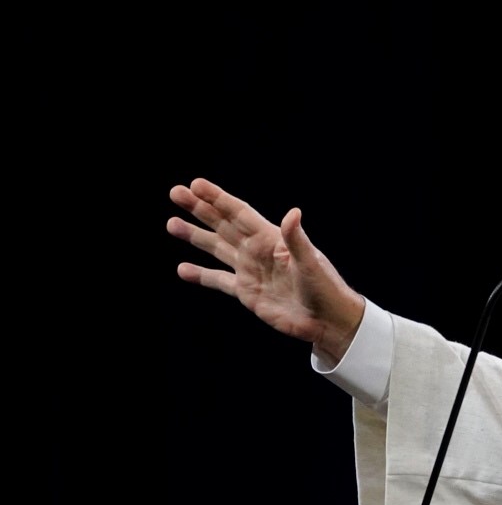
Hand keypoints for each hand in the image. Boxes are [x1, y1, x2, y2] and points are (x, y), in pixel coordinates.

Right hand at [168, 177, 365, 361]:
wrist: (326, 319)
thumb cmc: (324, 286)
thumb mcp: (310, 262)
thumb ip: (297, 239)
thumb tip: (293, 212)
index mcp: (271, 239)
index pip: (239, 213)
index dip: (218, 199)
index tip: (196, 184)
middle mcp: (257, 251)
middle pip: (223, 225)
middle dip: (199, 209)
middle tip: (175, 192)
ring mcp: (250, 271)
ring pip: (217, 248)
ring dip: (195, 236)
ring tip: (172, 223)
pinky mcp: (247, 292)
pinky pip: (219, 281)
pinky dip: (201, 275)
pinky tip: (183, 269)